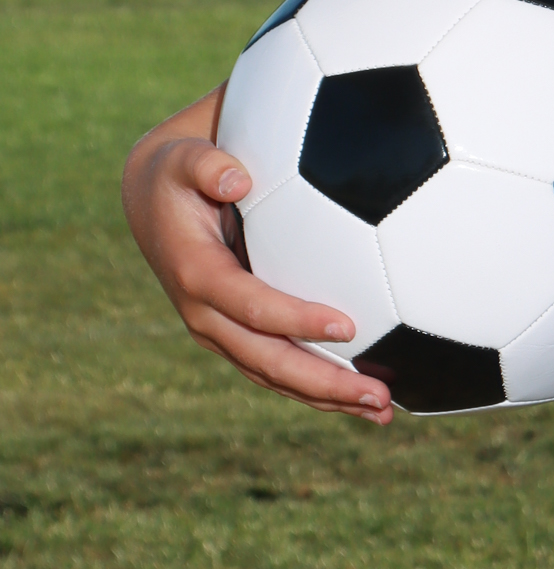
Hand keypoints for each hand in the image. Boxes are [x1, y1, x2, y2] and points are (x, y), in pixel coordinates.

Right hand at [121, 96, 393, 424]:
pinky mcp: (236, 336)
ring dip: (329, 397)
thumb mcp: (184, 158)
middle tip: (380, 396)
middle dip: (324, 383)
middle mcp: (206, 315)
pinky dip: (319, 387)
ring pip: (276, 376)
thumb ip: (207, 164)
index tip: (348, 326)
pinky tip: (364, 396)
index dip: (296, 320)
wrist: (154, 200)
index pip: (252, 307)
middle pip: (268, 361)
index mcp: (197, 276)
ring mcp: (221, 332)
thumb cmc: (180, 171)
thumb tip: (238, 177)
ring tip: (384, 410)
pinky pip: (278, 369)